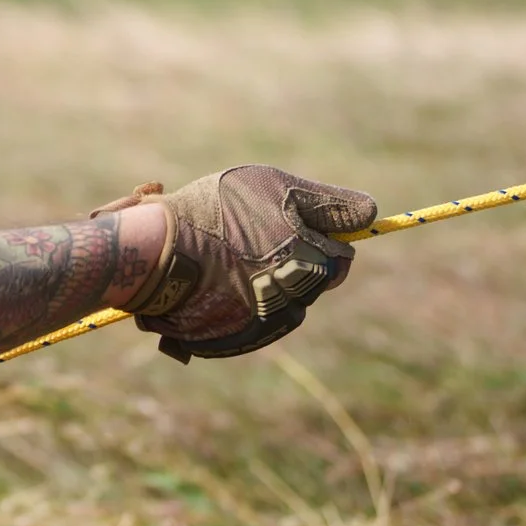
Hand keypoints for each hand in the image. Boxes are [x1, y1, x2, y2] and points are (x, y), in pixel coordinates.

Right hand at [114, 167, 377, 361]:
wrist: (154, 254)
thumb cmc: (213, 212)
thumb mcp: (271, 187)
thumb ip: (325, 201)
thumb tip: (372, 213)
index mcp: (310, 259)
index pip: (342, 258)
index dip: (326, 238)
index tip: (304, 226)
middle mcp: (296, 295)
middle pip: (317, 281)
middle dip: (301, 260)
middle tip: (263, 238)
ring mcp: (269, 320)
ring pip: (291, 302)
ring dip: (276, 282)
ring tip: (237, 258)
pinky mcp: (243, 338)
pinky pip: (262, 320)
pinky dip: (250, 302)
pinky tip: (224, 281)